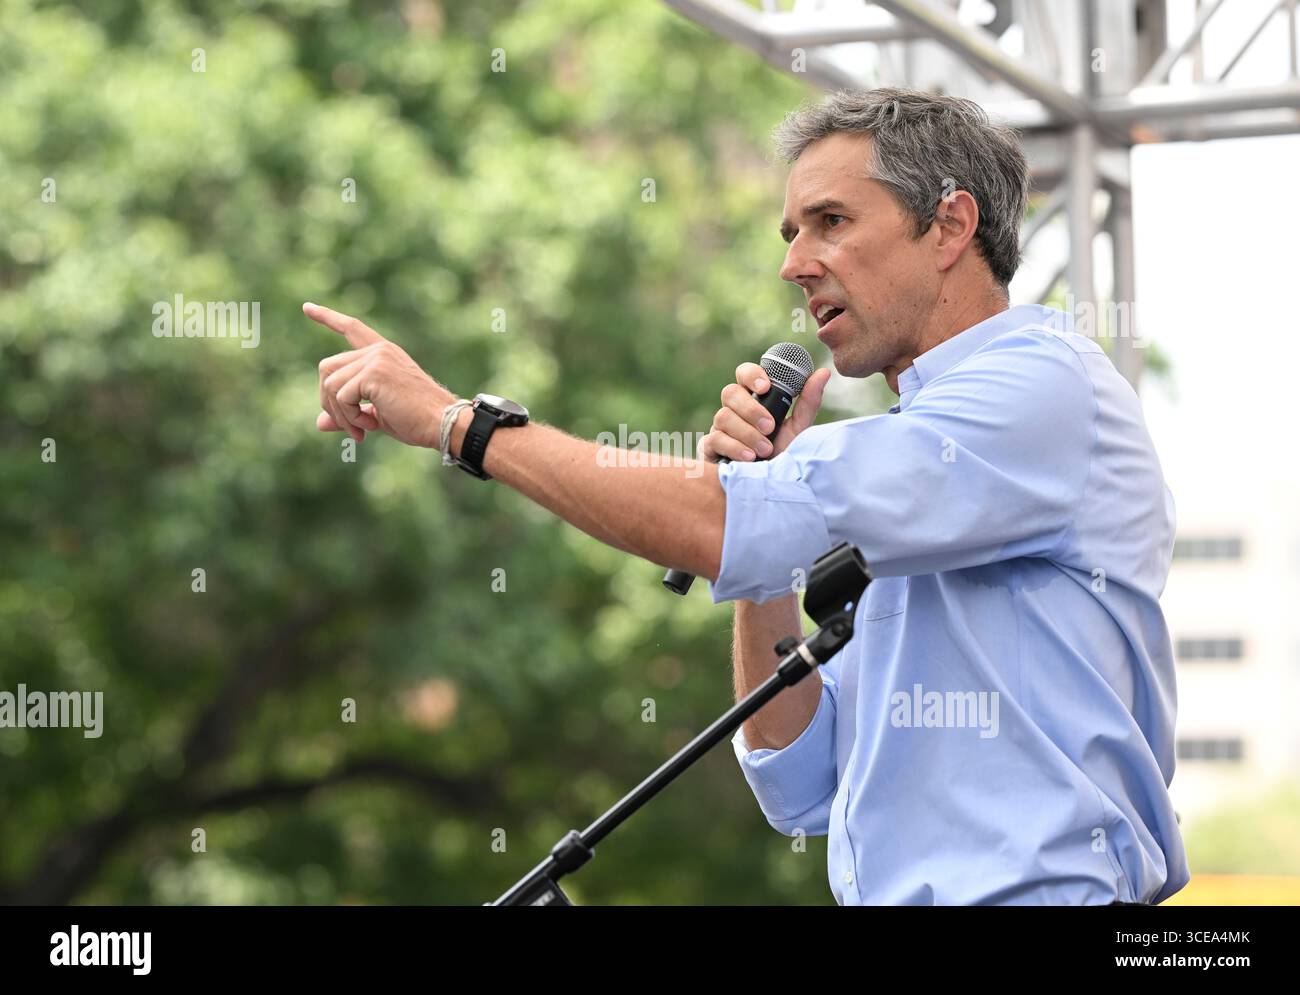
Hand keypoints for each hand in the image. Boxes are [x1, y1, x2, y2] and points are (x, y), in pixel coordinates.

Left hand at [304, 302, 459, 448]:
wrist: (442, 423)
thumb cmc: (417, 420)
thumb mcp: (377, 416)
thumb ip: (349, 413)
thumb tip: (320, 423)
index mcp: (383, 354)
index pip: (351, 328)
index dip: (328, 318)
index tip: (307, 308)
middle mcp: (378, 351)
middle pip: (327, 368)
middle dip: (329, 402)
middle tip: (351, 428)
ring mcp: (376, 359)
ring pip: (330, 384)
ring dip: (340, 414)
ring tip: (360, 431)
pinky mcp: (374, 372)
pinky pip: (341, 396)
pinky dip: (349, 417)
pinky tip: (370, 426)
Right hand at [698, 363, 830, 462]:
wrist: (770, 490)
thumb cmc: (782, 457)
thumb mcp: (799, 430)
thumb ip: (808, 402)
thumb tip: (823, 372)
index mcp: (753, 400)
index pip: (744, 375)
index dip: (751, 374)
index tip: (765, 387)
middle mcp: (734, 411)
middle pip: (730, 392)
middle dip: (750, 409)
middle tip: (769, 426)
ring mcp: (720, 429)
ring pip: (723, 416)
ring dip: (747, 433)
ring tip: (765, 449)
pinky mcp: (710, 449)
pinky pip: (715, 439)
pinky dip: (735, 447)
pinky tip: (749, 458)